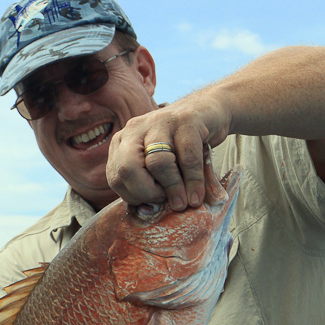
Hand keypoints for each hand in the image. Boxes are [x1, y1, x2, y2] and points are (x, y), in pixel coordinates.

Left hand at [107, 97, 228, 210]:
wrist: (208, 112)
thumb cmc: (180, 147)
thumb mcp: (157, 163)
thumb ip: (147, 182)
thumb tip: (148, 213)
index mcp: (123, 141)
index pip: (115, 177)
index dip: (133, 197)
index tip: (153, 203)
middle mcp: (136, 128)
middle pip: (128, 168)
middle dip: (146, 193)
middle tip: (165, 202)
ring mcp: (161, 121)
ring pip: (157, 163)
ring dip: (173, 188)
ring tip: (185, 203)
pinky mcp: (187, 121)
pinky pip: (188, 158)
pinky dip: (193, 182)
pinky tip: (197, 196)